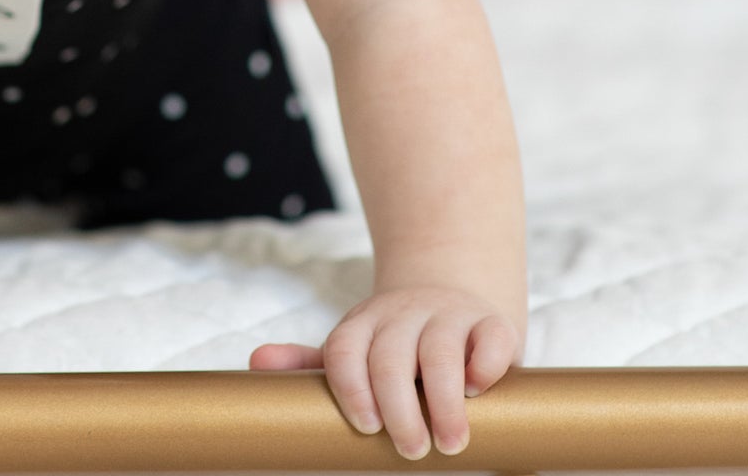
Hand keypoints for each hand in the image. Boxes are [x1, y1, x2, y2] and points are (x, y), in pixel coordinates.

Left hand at [246, 285, 520, 459]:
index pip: (345, 350)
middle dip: (398, 406)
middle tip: (410, 451)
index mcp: (362, 325)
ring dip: (445, 398)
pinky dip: (485, 363)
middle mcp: (401, 316)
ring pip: (440, 349)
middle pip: (391, 357)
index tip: (366, 427)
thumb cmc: (394, 343)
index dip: (351, 388)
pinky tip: (481, 389)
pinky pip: (490, 336)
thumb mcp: (353, 350)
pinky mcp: (490, 323)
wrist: (447, 296)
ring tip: (449, 442)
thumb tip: (256, 361)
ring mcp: (447, 316)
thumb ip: (310, 364)